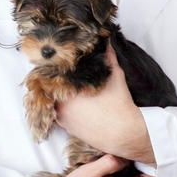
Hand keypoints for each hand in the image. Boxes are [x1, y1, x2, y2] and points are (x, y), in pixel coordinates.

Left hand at [55, 43, 155, 163]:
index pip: (53, 75)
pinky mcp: (67, 128)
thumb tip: (106, 41)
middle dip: (58, 81)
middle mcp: (61, 106)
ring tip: (71, 87)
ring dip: (60, 94)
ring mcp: (62, 118)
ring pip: (55, 101)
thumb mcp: (114, 76)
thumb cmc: (120, 106)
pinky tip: (75, 102)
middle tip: (66, 73)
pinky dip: (64, 107)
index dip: (57, 67)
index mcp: (68, 92)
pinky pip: (59, 113)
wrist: (124, 135)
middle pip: (52, 88)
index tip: (62, 61)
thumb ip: (108, 57)